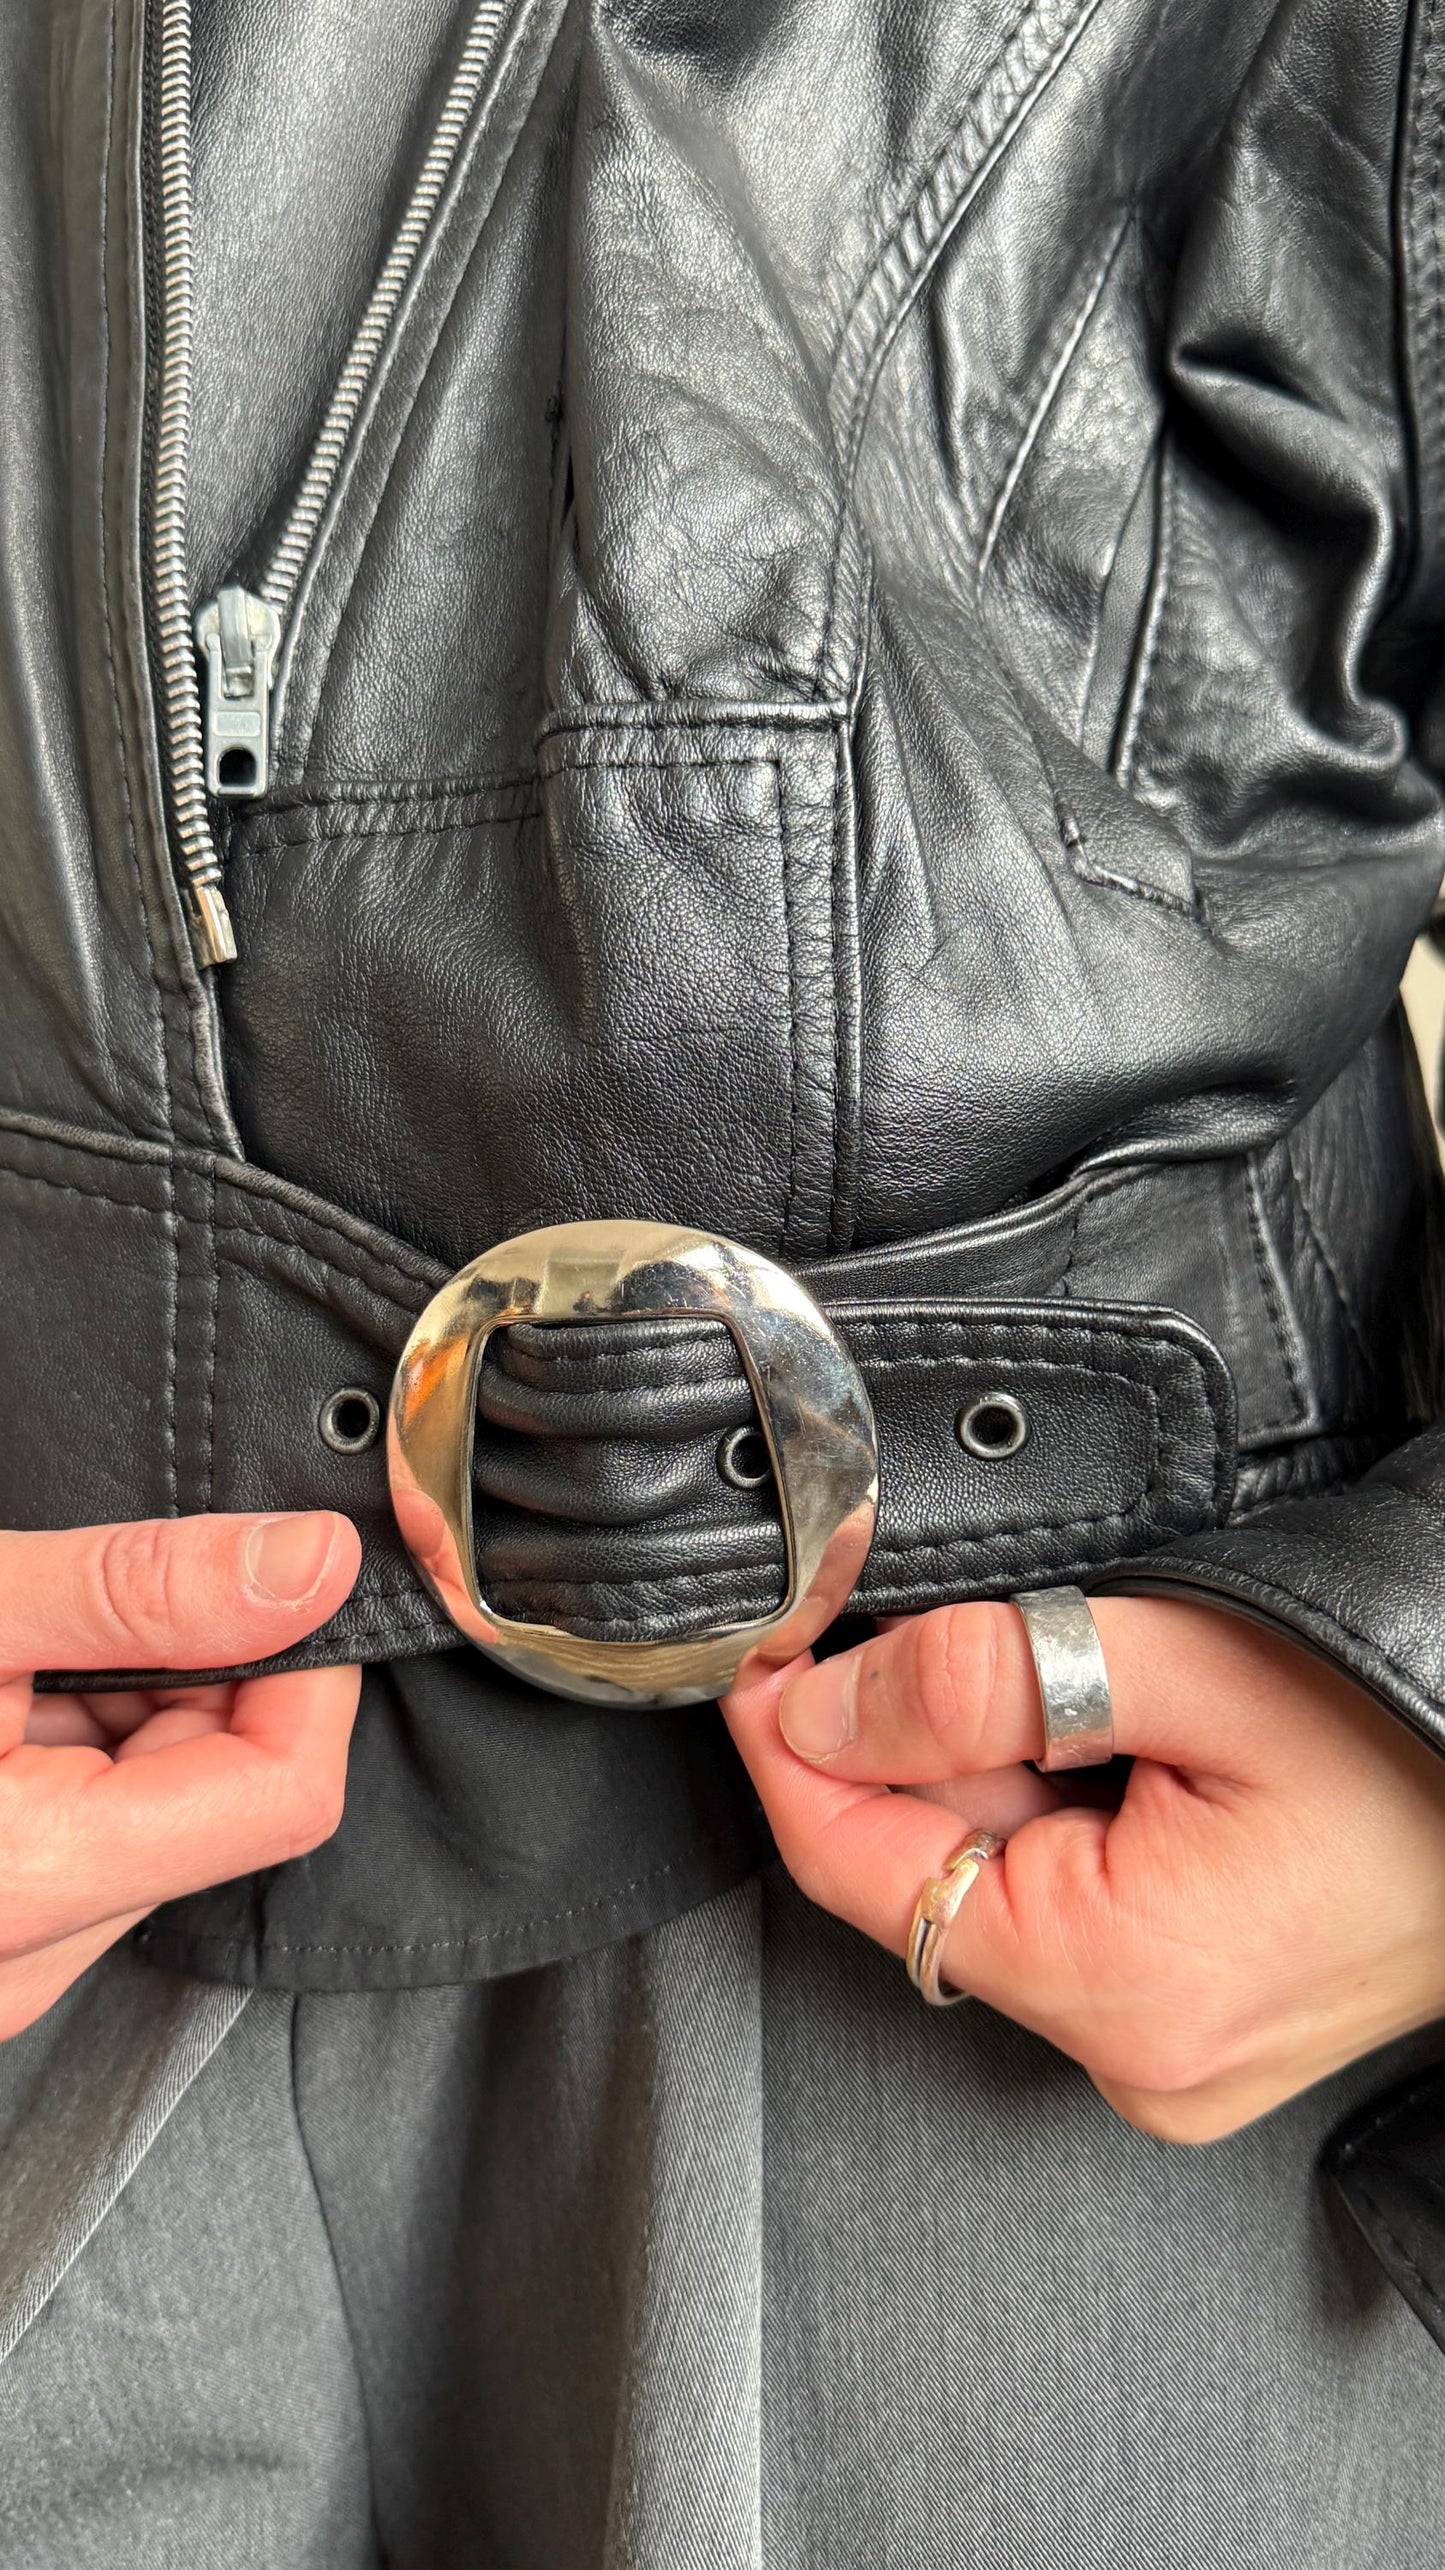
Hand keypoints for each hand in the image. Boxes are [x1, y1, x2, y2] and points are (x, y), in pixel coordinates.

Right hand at [0, 1511, 361, 2038]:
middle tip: (96, 1600)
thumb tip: (311, 1565)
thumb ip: (135, 1590)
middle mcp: (25, 1962)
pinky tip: (4, 1693)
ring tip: (24, 1649)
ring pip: (155, 1808)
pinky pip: (84, 1830)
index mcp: (32, 1886)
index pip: (286, 1793)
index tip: (276, 1577)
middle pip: (226, 1796)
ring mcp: (2, 1961)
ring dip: (124, 1701)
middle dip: (199, 1671)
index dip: (304, 1669)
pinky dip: (69, 1739)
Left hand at [723, 1597, 1444, 2139]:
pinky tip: (1111, 1735)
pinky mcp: (1192, 2019)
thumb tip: (822, 1703)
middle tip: (926, 1612)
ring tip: (1086, 1673)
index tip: (750, 1651)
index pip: (858, 1871)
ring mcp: (1168, 2048)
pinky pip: (1064, 1903)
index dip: (785, 1748)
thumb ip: (989, 1681)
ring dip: (987, 1762)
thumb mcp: (1195, 1666)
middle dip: (900, 1736)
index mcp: (1121, 1985)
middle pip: (922, 1874)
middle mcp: (1133, 2052)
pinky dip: (1050, 1804)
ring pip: (992, 1880)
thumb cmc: (1416, 1731)